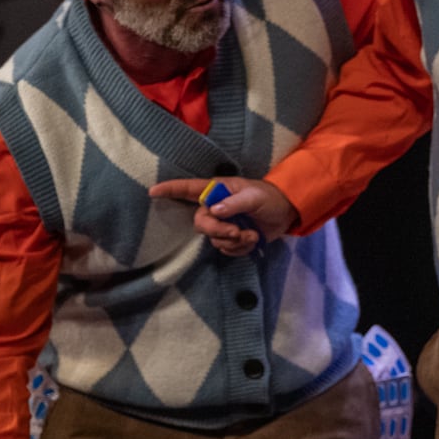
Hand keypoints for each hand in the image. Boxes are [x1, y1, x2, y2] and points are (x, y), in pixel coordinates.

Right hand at [147, 176, 293, 255]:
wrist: (285, 213)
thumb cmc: (269, 198)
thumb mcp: (255, 196)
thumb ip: (235, 202)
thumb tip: (215, 210)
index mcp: (218, 191)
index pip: (189, 189)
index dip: (171, 190)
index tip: (153, 192)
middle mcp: (215, 207)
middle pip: (201, 224)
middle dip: (218, 231)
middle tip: (237, 231)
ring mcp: (222, 224)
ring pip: (215, 240)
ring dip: (234, 241)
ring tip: (251, 234)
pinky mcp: (230, 238)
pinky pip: (226, 249)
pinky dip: (240, 248)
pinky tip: (252, 239)